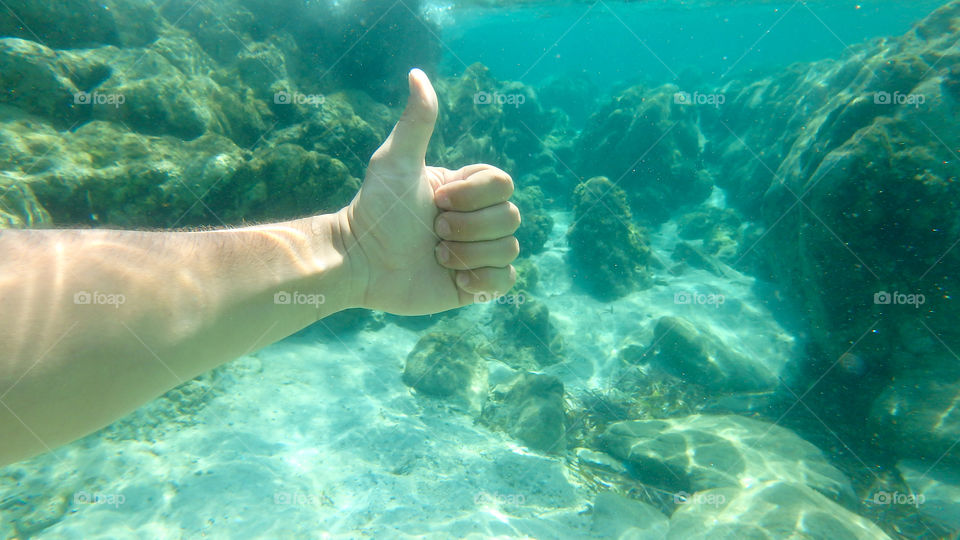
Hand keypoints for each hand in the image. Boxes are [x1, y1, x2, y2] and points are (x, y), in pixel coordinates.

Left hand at [340, 69, 520, 315]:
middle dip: (468, 227)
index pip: (503, 183)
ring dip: (469, 254)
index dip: (473, 195)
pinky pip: (505, 280)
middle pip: (511, 217)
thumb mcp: (395, 161)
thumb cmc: (375, 210)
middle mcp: (476, 219)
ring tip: (436, 256)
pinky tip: (454, 279)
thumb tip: (418, 73)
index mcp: (465, 190)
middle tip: (432, 232)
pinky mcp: (474, 285)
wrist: (361, 262)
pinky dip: (482, 280)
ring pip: (509, 248)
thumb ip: (416, 121)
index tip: (436, 200)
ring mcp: (477, 252)